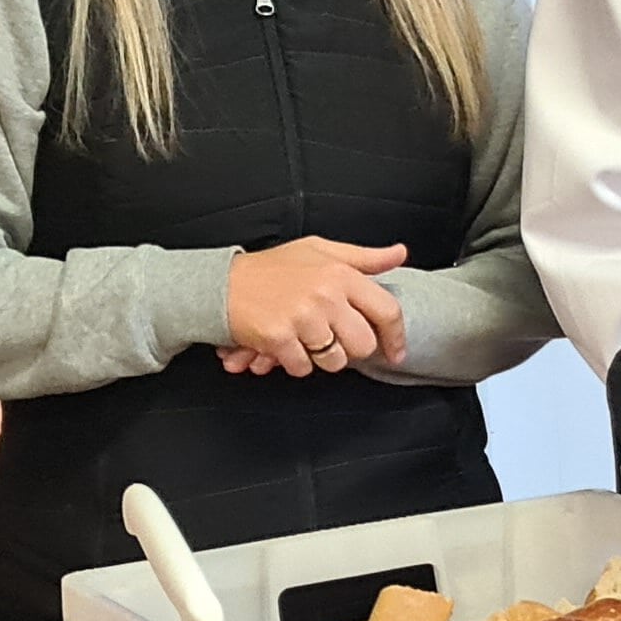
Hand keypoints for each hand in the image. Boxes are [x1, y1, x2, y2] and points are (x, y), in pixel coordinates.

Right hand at [225, 239, 407, 374]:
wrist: (221, 284)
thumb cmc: (273, 268)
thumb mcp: (320, 252)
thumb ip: (364, 258)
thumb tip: (400, 254)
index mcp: (340, 272)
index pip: (387, 310)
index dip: (396, 337)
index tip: (396, 353)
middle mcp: (325, 294)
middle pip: (363, 344)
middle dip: (350, 349)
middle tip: (331, 340)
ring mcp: (302, 317)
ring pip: (335, 361)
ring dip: (321, 357)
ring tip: (304, 339)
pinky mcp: (279, 337)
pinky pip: (303, 368)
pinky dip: (294, 363)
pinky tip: (284, 345)